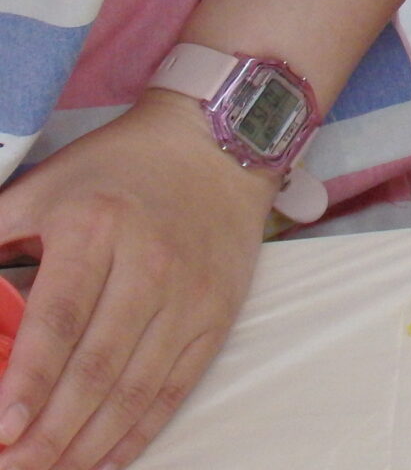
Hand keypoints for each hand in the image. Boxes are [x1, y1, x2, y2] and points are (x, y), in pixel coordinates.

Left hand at [0, 93, 278, 469]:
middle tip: (15, 468)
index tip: (2, 429)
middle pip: (99, 366)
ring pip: (138, 387)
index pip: (60, 319)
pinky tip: (105, 458)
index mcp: (97, 228)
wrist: (218, 144)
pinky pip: (176, 385)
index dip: (30, 380)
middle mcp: (150, 263)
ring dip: (89, 441)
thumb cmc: (118, 168)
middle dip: (52, 431)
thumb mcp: (42, 188)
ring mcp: (190, 293)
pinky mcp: (217, 312)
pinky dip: (140, 430)